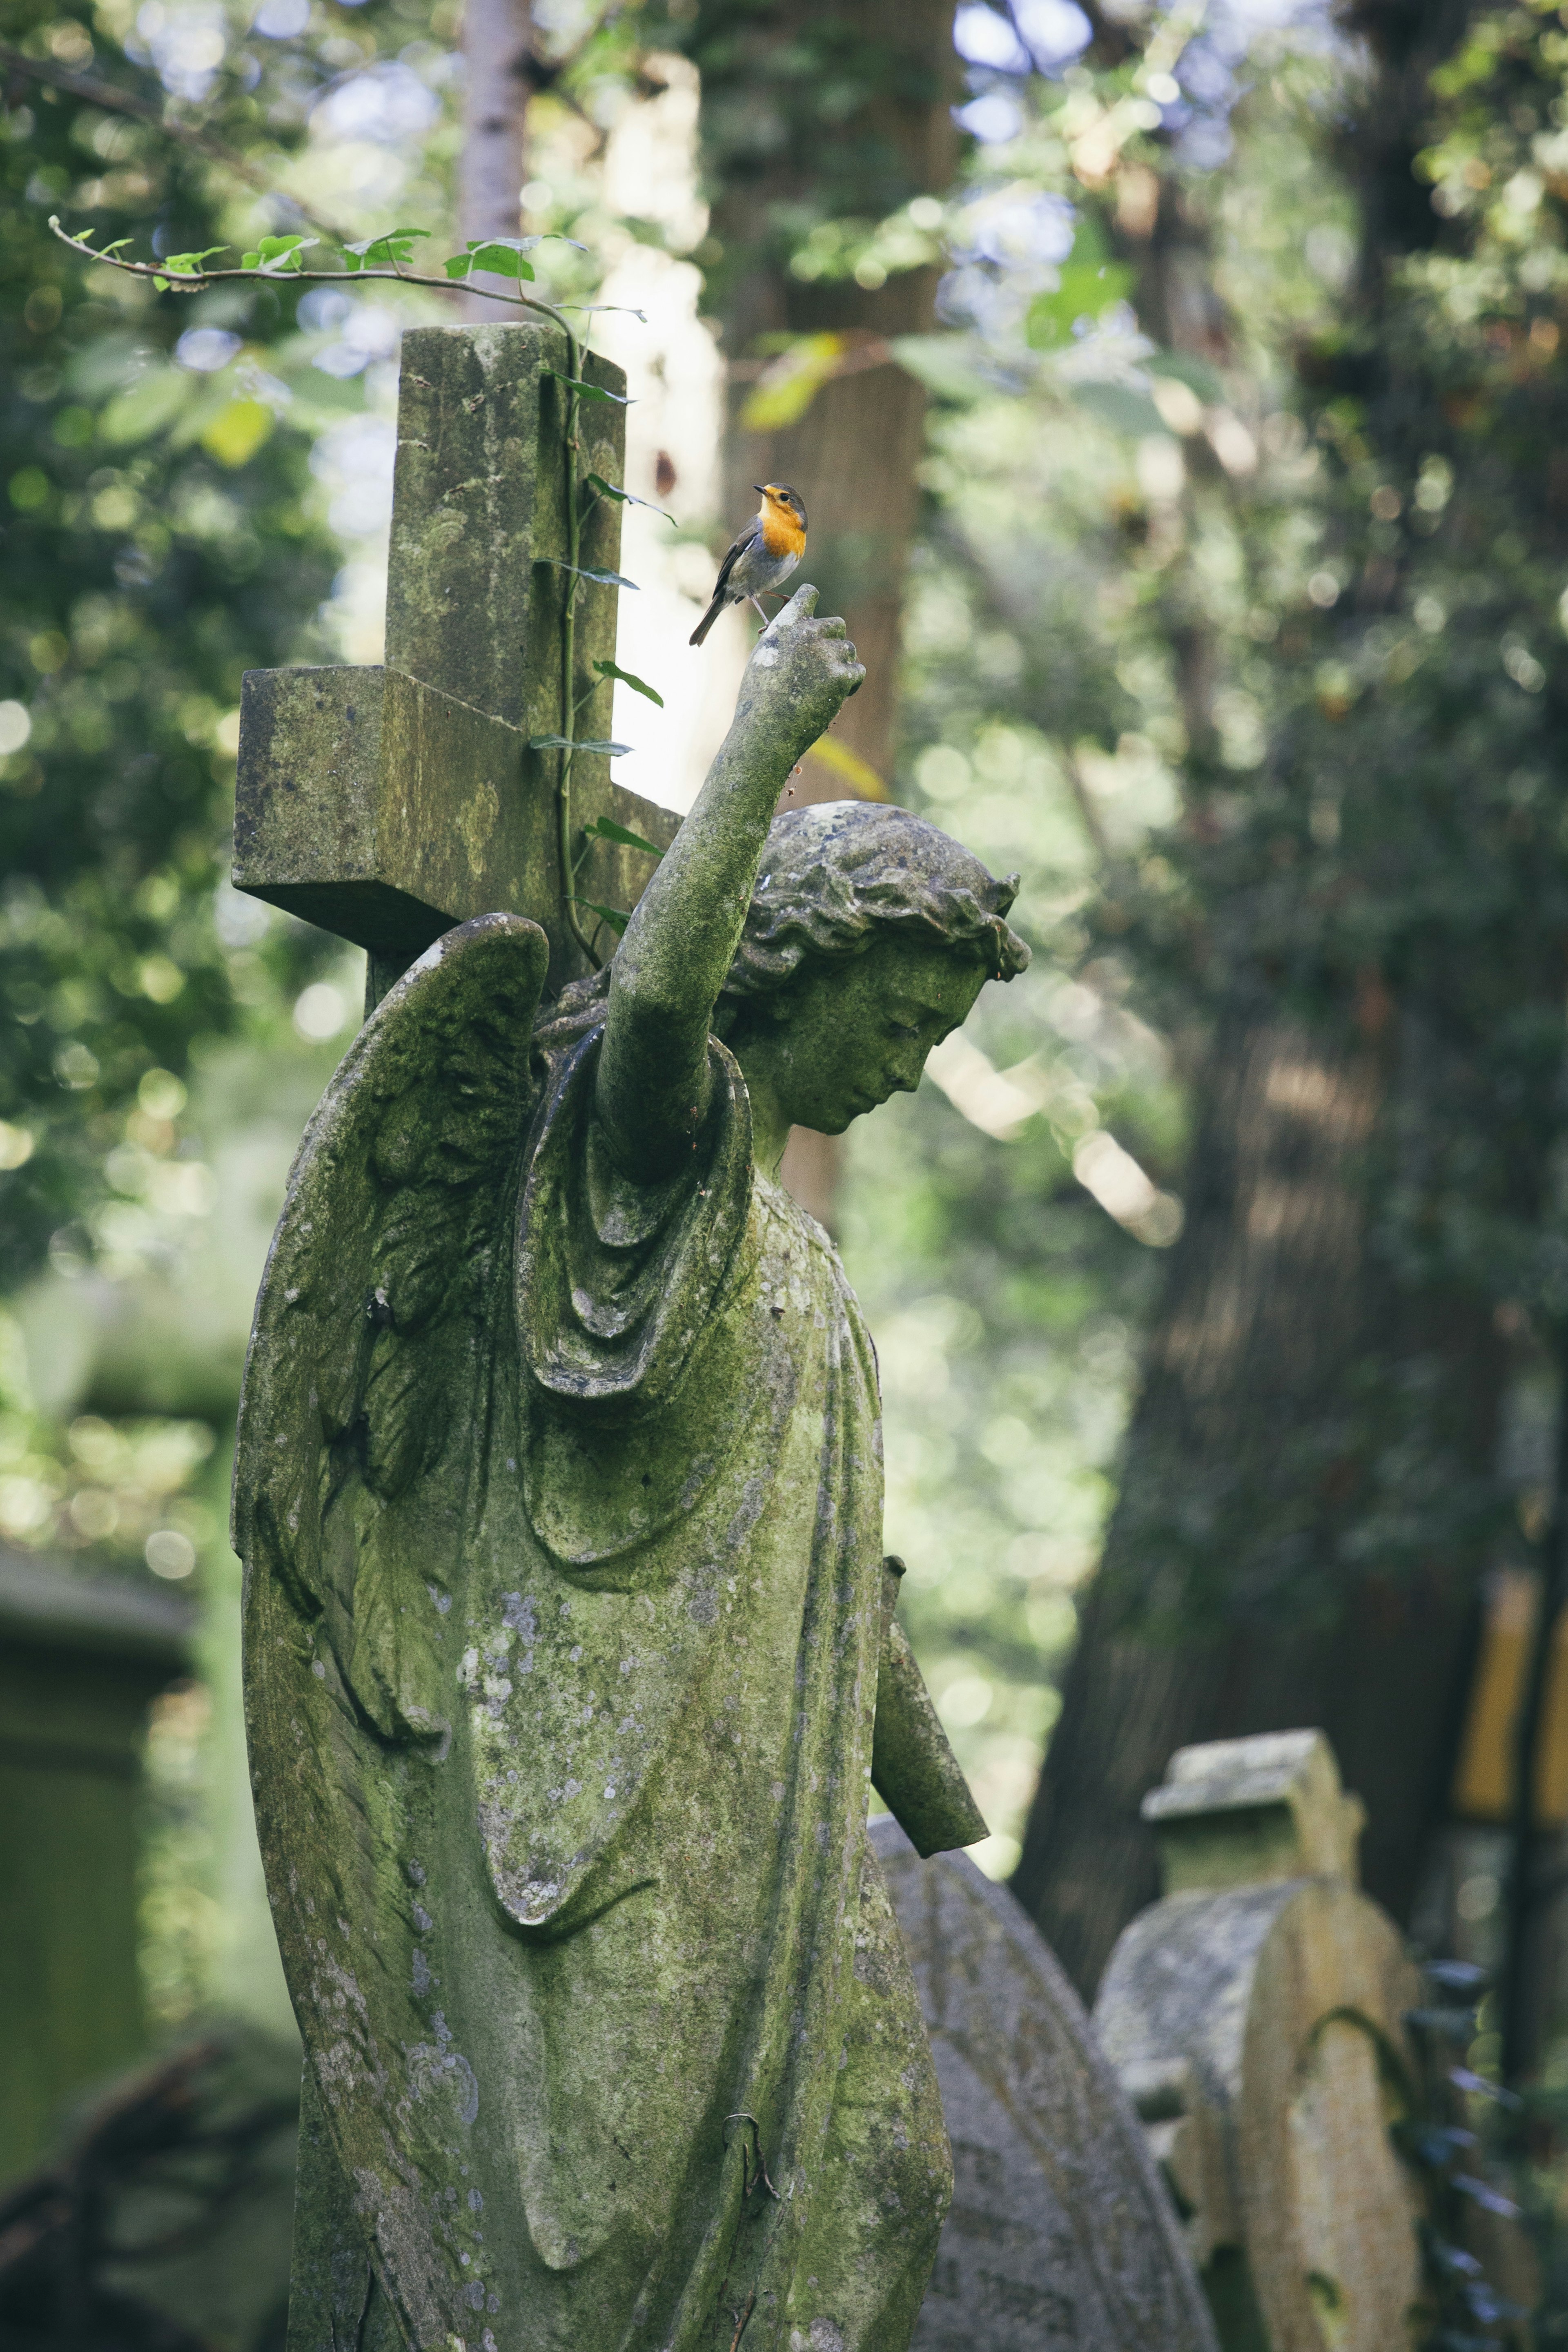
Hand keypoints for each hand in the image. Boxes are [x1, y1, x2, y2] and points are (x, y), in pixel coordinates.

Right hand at [734, 586, 865, 768]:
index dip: (811, 606)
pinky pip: (858, 671)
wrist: (765, 730)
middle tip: (818, 666)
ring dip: (840, 664)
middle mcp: (808, 632)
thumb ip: (785, 639)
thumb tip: (802, 633)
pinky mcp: (841, 676)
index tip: (809, 623)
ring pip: (848, 649)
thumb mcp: (762, 658)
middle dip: (831, 642)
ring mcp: (827, 653)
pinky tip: (835, 695)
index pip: (809, 593)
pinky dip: (849, 683)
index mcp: (786, 623)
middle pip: (837, 624)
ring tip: (822, 686)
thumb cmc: (758, 700)